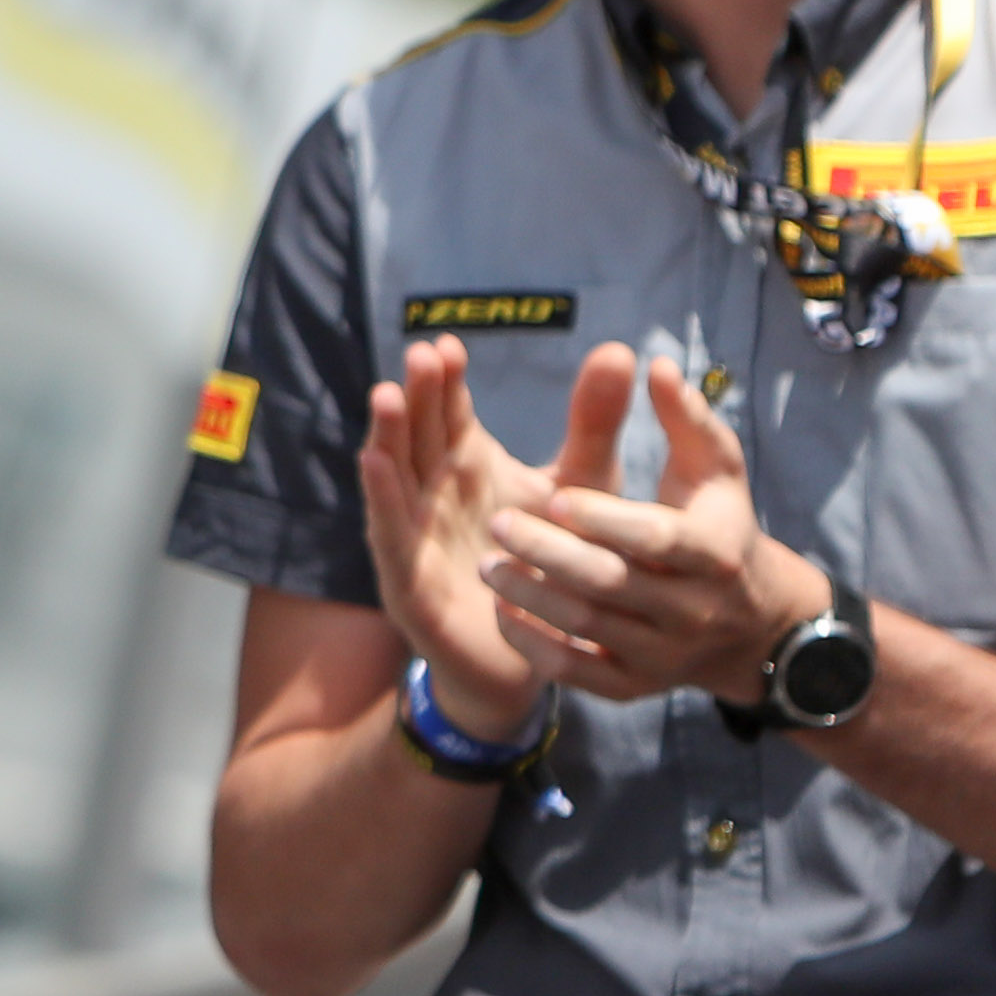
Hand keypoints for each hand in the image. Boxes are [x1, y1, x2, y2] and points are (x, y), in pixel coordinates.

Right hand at [355, 334, 627, 741]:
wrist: (539, 649)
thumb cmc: (554, 561)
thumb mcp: (580, 485)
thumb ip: (592, 422)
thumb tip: (620, 349)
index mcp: (468, 464)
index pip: (449, 413)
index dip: (445, 382)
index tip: (450, 346)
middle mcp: (434, 492)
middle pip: (417, 434)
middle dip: (416, 395)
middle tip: (423, 356)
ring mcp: (415, 533)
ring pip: (395, 476)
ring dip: (387, 436)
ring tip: (387, 395)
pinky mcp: (408, 578)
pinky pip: (390, 533)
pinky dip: (382, 499)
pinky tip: (375, 464)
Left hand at [481, 355, 825, 705]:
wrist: (751, 623)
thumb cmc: (719, 526)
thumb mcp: (716, 471)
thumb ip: (685, 419)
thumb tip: (650, 363)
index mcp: (713, 553)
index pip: (653, 538)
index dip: (601, 518)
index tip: (552, 495)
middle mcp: (692, 610)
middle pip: (611, 585)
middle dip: (549, 555)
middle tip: (497, 526)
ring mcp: (664, 655)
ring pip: (589, 630)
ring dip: (532, 599)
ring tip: (486, 564)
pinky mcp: (636, 686)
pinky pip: (579, 675)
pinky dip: (537, 647)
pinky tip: (503, 612)